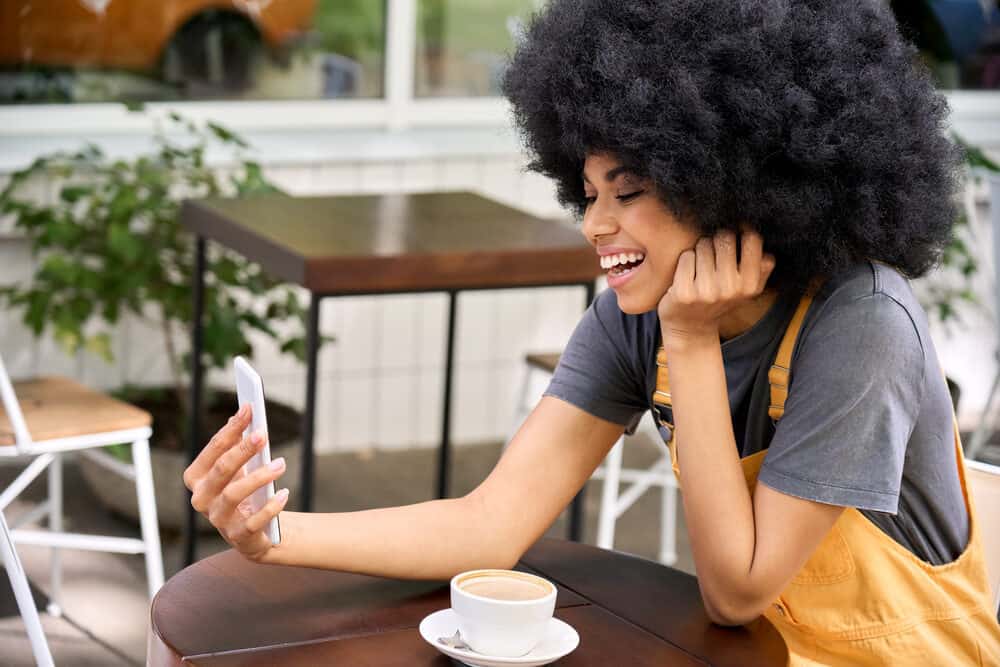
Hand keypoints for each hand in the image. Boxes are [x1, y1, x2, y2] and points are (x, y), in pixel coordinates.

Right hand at [182, 404, 288, 560]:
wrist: (256, 531)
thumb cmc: (244, 492)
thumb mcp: (238, 467)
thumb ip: (236, 444)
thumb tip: (239, 415)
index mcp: (196, 478)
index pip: (213, 449)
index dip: (231, 428)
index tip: (249, 409)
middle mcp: (201, 499)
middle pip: (221, 469)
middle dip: (243, 450)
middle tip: (264, 433)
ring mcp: (217, 519)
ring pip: (234, 494)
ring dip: (259, 477)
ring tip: (281, 463)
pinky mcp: (237, 536)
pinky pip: (253, 521)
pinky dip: (270, 507)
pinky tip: (284, 493)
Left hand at [658, 229, 774, 345]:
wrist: (691, 329)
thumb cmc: (719, 300)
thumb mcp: (746, 289)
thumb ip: (761, 268)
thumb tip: (766, 246)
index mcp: (750, 285)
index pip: (752, 239)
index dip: (742, 231)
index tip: (734, 237)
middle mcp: (731, 289)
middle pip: (724, 238)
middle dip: (717, 240)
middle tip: (713, 254)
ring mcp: (707, 292)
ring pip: (703, 245)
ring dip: (700, 251)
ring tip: (700, 267)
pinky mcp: (684, 293)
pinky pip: (686, 257)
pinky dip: (685, 261)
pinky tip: (687, 274)